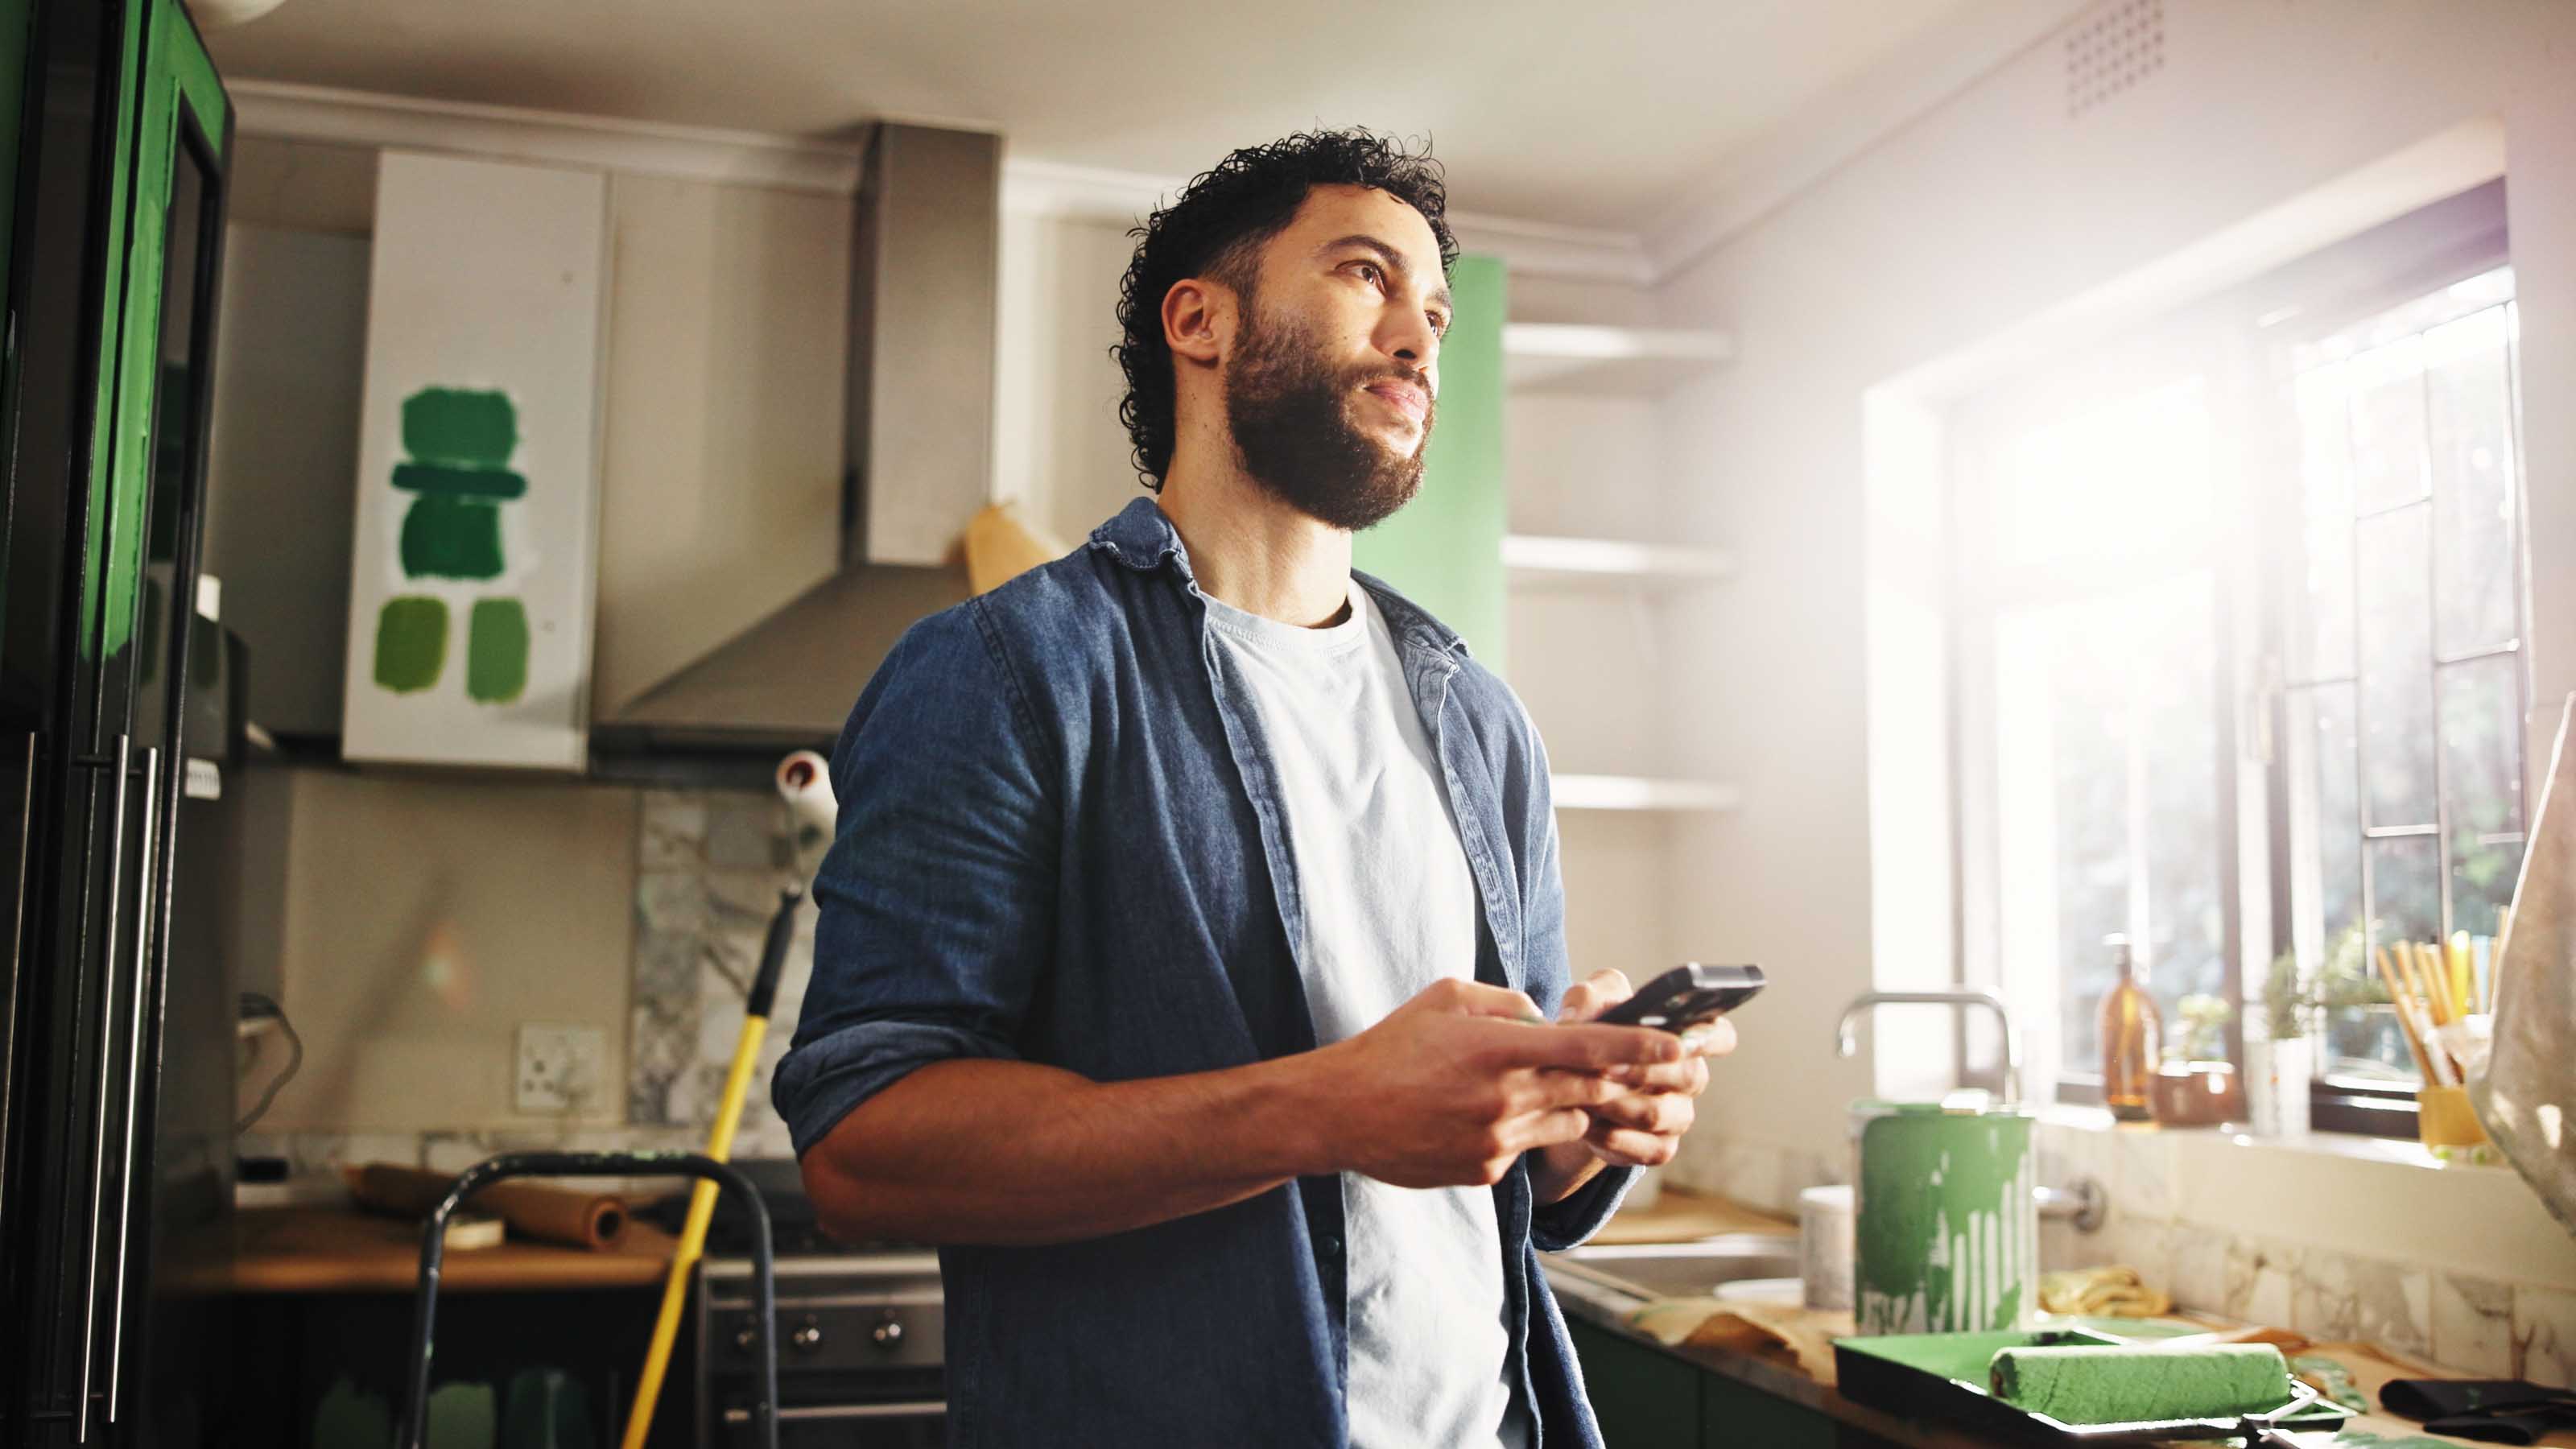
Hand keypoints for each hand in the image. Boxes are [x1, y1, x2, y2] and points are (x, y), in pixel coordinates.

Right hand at [1313, 977, 1684, 1188]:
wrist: (1339, 1113)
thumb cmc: (1391, 1047)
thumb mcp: (1446, 998)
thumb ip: (1506, 1004)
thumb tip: (1545, 1018)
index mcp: (1499, 1048)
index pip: (1589, 1046)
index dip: (1640, 1047)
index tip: (1677, 1046)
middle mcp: (1506, 1098)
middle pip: (1590, 1091)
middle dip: (1613, 1080)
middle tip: (1630, 1069)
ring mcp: (1498, 1141)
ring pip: (1566, 1125)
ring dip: (1565, 1107)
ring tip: (1526, 1090)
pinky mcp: (1487, 1172)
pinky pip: (1527, 1150)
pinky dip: (1523, 1132)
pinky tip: (1478, 1118)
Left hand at [1554, 969, 1731, 1167]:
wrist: (1574, 1086)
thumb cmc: (1594, 1034)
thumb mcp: (1587, 1005)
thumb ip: (1587, 997)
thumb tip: (1579, 1017)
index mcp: (1687, 1036)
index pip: (1720, 1036)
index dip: (1709, 1038)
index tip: (1681, 1040)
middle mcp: (1691, 1077)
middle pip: (1686, 1076)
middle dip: (1642, 1071)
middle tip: (1605, 1068)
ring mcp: (1679, 1115)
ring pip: (1658, 1114)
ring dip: (1619, 1105)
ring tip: (1586, 1096)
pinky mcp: (1660, 1148)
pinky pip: (1646, 1148)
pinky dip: (1614, 1138)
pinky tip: (1588, 1126)